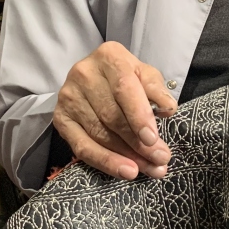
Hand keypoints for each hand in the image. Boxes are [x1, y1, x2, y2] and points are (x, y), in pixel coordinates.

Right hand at [52, 42, 177, 180]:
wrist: (94, 78)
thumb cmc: (125, 78)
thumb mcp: (145, 75)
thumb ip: (156, 90)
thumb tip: (167, 109)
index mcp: (109, 57)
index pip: (124, 88)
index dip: (139, 116)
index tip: (153, 139)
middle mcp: (84, 74)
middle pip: (112, 116)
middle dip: (138, 143)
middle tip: (159, 160)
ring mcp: (69, 97)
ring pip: (99, 134)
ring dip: (126, 156)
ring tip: (148, 168)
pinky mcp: (60, 118)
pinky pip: (82, 147)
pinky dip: (105, 162)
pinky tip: (124, 171)